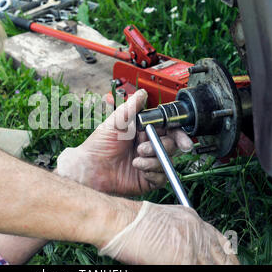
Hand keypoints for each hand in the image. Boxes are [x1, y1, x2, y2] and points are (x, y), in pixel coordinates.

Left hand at [57, 89, 192, 195]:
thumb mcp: (116, 122)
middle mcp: (148, 146)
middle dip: (163, 146)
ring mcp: (148, 163)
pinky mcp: (146, 179)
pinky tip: (138, 167)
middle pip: (172, 145)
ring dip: (153, 159)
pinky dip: (152, 171)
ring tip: (137, 157)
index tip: (181, 138)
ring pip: (166, 160)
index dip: (178, 133)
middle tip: (145, 147)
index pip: (169, 130)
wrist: (90, 168)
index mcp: (144, 132)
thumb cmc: (98, 145)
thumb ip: (131, 108)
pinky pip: (160, 177)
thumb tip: (142, 93)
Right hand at [99, 201, 239, 264]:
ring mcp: (192, 244)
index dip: (228, 257)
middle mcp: (196, 229)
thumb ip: (180, 234)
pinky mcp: (184, 258)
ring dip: (209, 269)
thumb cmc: (130, 223)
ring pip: (212, 265)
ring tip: (191, 265)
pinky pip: (197, 270)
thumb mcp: (163, 223)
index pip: (220, 241)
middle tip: (232, 270)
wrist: (119, 220)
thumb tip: (187, 251)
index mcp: (191, 218)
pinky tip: (179, 267)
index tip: (230, 263)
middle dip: (228, 266)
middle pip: (223, 256)